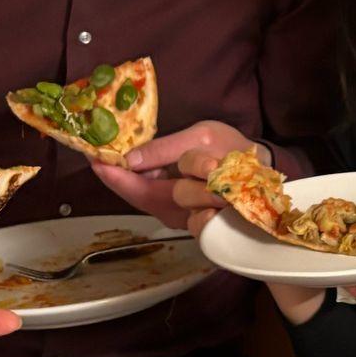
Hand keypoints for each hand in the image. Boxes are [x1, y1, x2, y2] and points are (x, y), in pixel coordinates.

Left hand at [92, 121, 264, 230]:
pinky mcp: (182, 216)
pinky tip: (142, 167)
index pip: (138, 188)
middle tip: (100, 151)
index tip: (92, 157)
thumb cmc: (234, 151)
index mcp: (186, 194)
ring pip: (144, 198)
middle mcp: (180, 215)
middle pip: (137, 196)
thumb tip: (130, 160)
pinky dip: (145, 182)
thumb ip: (165, 149)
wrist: (263, 176)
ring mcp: (181, 219)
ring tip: (126, 154)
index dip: (113, 174)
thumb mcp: (203, 137)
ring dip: (135, 177)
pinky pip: (154, 199)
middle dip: (119, 174)